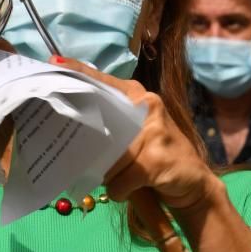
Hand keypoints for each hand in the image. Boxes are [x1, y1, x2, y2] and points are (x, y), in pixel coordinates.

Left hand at [49, 56, 217, 210]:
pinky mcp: (156, 161)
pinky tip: (132, 189)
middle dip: (86, 144)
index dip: (78, 71)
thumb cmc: (159, 157)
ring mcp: (154, 133)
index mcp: (139, 97)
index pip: (104, 80)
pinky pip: (118, 182)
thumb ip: (114, 126)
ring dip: (108, 175)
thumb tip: (72, 129)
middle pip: (98, 122)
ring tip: (123, 177)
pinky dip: (120, 190)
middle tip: (79, 154)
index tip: (54, 61)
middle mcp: (147, 107)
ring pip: (107, 159)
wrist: (196, 184)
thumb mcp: (138, 134)